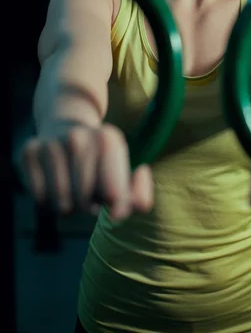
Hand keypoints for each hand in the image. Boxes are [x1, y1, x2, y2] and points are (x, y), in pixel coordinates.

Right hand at [19, 122, 153, 219]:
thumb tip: (131, 203)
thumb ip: (139, 197)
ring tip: (72, 190)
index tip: (113, 203)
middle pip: (85, 202)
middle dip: (89, 207)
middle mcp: (79, 136)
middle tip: (90, 194)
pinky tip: (53, 185)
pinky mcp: (29, 151)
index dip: (114, 206)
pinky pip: (39, 198)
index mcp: (109, 139)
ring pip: (62, 204)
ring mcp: (52, 142)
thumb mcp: (126, 173)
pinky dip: (47, 202)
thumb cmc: (101, 162)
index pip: (113, 194)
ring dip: (68, 207)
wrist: (66, 126)